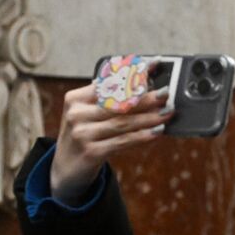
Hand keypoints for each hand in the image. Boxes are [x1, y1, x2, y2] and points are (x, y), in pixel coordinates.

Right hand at [50, 81, 171, 202]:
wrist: (65, 169)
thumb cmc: (85, 135)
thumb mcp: (87, 114)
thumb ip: (107, 100)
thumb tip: (145, 84)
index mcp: (75, 99)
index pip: (108, 81)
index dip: (132, 72)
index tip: (154, 64)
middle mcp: (76, 114)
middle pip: (117, 103)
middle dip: (145, 97)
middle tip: (166, 93)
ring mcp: (82, 134)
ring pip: (123, 122)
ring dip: (149, 117)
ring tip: (168, 112)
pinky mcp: (91, 153)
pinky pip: (122, 142)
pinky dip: (142, 136)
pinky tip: (157, 132)